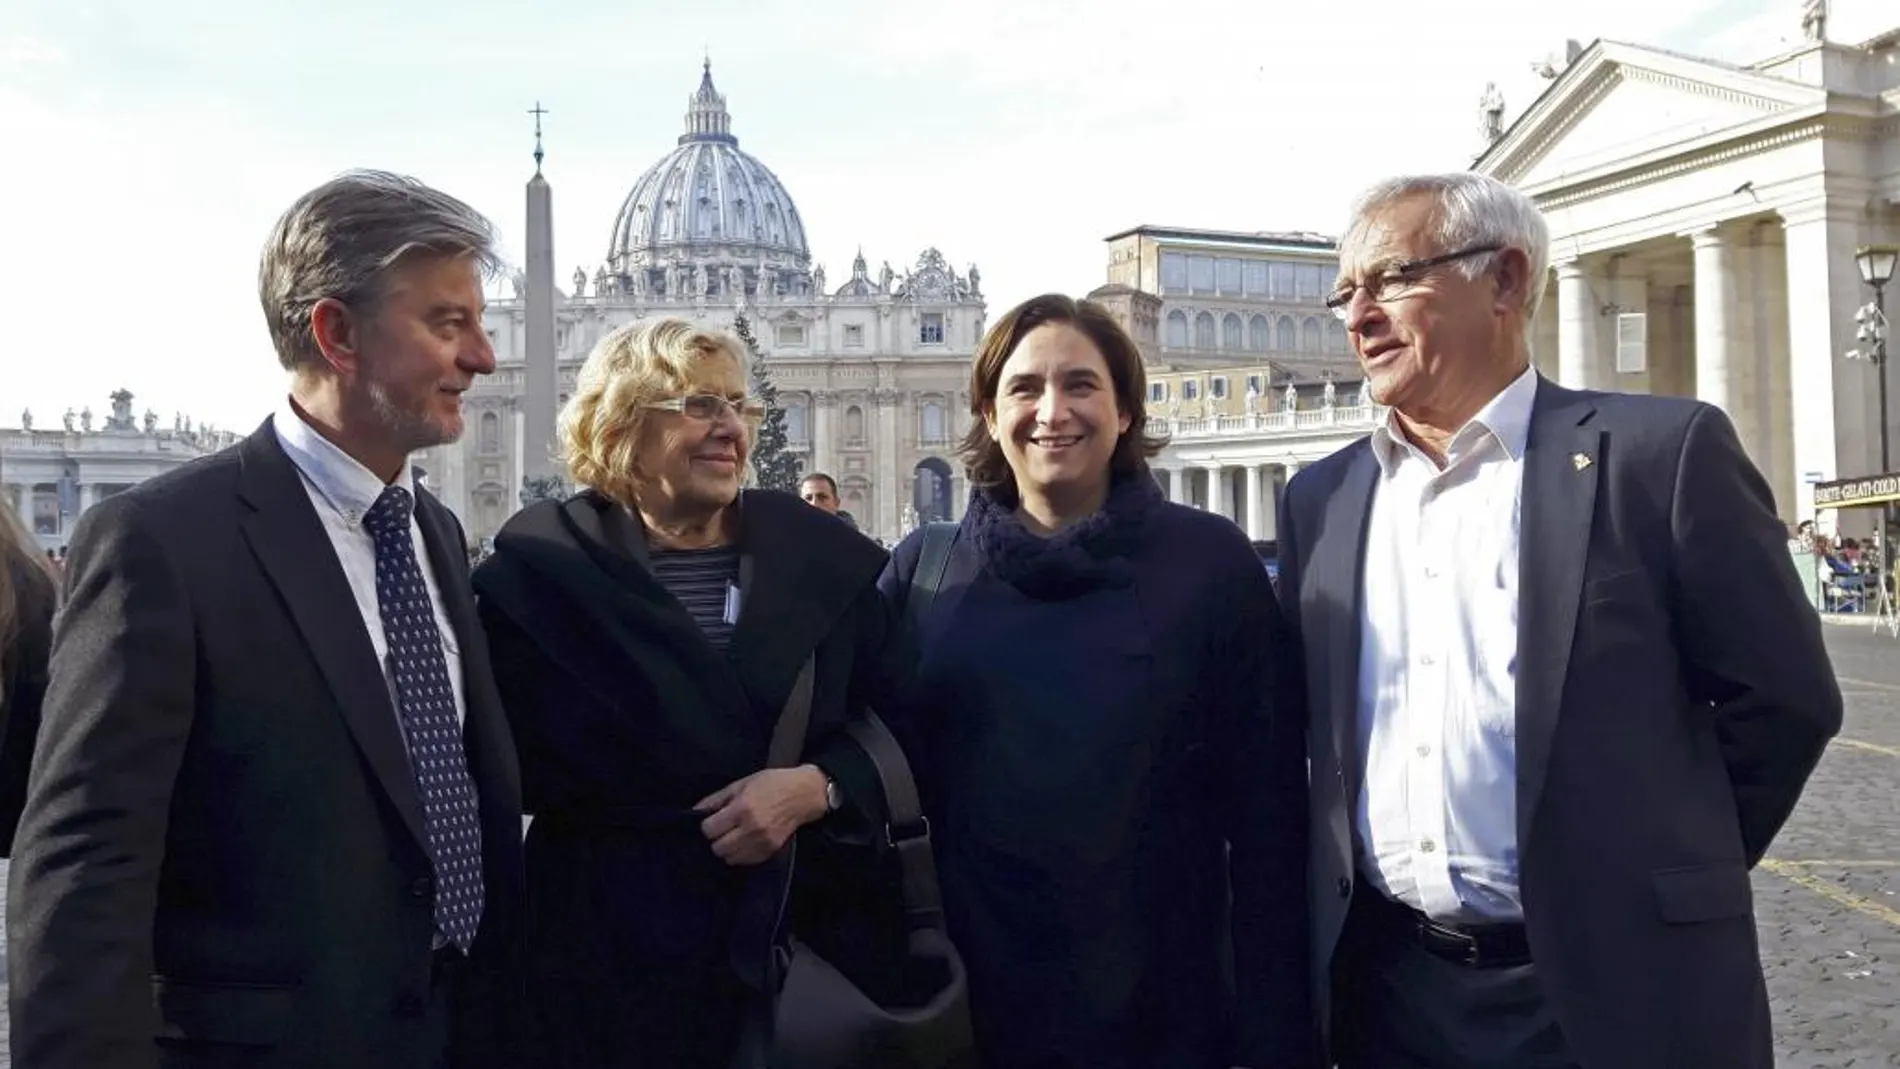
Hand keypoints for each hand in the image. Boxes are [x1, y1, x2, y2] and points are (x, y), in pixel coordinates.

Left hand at [695, 765, 829, 865]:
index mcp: (742, 808)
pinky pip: (745, 861)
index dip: (708, 825)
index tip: (714, 820)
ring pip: (730, 858)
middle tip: (724, 828)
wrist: (804, 794)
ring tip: (734, 836)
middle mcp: (751, 828)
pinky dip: (741, 854)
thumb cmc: (772, 783)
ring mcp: (762, 842)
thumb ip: (717, 799)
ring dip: (728, 848)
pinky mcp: (770, 850)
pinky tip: (745, 841)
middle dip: (717, 838)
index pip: (709, 830)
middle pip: (718, 847)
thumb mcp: (742, 783)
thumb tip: (695, 811)